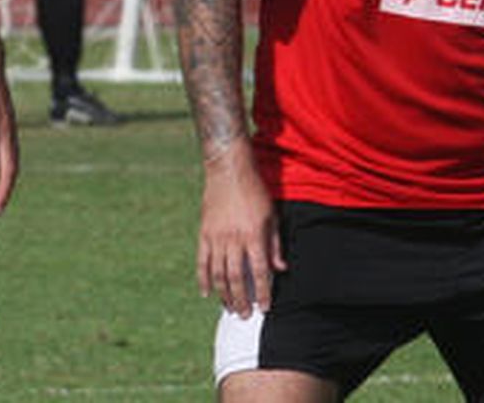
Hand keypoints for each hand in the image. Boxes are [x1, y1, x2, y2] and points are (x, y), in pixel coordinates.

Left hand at [0, 60, 18, 213]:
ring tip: (3, 196)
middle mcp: (4, 132)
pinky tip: (5, 173)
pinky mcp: (12, 125)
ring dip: (10, 182)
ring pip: (16, 162)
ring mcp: (11, 128)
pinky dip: (12, 167)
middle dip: (5, 192)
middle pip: (10, 170)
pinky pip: (15, 152)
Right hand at [197, 141, 285, 316]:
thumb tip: (281, 269)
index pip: (261, 271)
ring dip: (224, 294)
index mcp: (254, 234)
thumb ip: (275, 244)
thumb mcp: (271, 215)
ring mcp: (216, 236)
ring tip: (230, 308)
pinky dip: (204, 279)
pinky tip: (207, 292)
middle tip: (246, 315)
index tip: (265, 308)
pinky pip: (202, 261)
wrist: (228, 168)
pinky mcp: (204, 233)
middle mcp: (234, 239)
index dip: (263, 292)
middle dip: (242, 300)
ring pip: (219, 273)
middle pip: (237, 278)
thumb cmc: (255, 190)